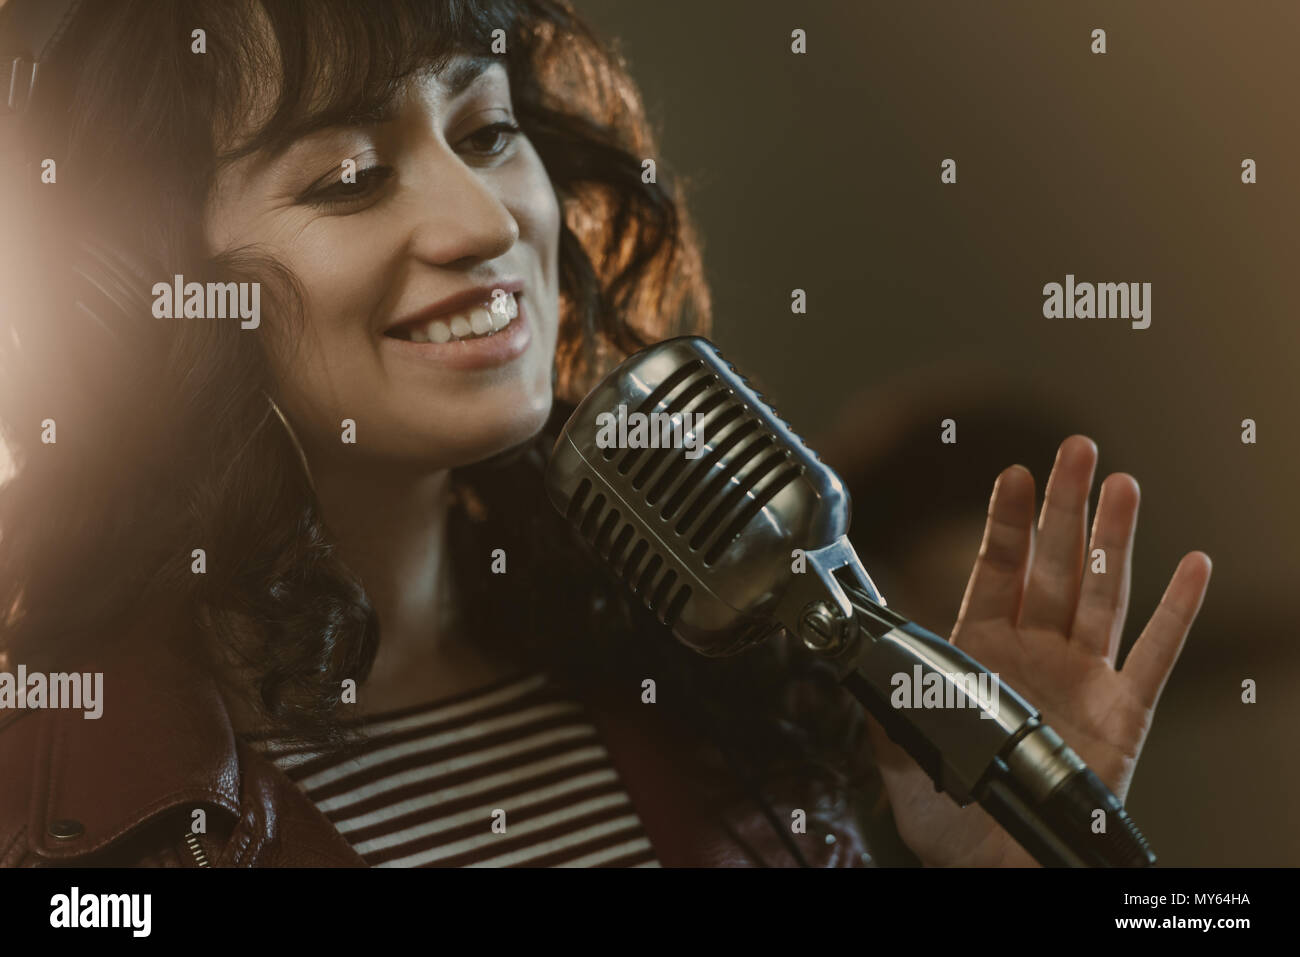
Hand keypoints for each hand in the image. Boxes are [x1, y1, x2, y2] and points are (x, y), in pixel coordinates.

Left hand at [866, 435, 1211, 866]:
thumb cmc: (948, 813)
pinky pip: (1155, 656)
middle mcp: (1035, 655)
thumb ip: (880, 695)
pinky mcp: (1124, 713)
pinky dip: (1177, 611)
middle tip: (1075, 449)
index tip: (1012, 474)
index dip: (1005, 522)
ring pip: (1101, 594)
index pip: (995, 570)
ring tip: (1123, 483)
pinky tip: (1192, 565)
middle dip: (1063, 506)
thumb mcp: (899, 747)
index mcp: (981, 652)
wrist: (995, 865)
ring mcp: (1083, 678)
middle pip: (1053, 565)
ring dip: (1114, 538)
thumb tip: (848, 655)